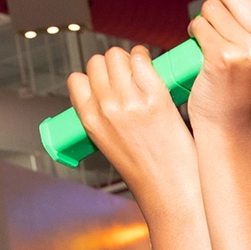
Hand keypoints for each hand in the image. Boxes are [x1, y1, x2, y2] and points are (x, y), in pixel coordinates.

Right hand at [68, 45, 198, 212]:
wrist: (172, 194)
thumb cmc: (151, 177)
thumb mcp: (113, 148)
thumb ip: (107, 120)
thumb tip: (114, 96)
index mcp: (91, 122)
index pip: (77, 80)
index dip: (95, 79)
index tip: (109, 84)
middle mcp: (106, 109)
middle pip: (98, 62)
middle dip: (114, 66)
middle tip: (131, 79)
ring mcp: (130, 102)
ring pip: (117, 55)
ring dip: (130, 59)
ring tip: (144, 74)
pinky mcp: (155, 98)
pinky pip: (141, 59)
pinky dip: (146, 59)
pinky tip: (154, 68)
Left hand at [187, 0, 250, 133]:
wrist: (231, 126)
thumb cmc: (245, 90)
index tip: (248, 14)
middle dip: (224, 6)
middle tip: (228, 32)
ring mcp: (249, 53)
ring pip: (213, 6)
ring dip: (208, 22)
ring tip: (217, 45)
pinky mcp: (223, 58)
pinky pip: (200, 24)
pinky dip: (196, 34)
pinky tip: (205, 51)